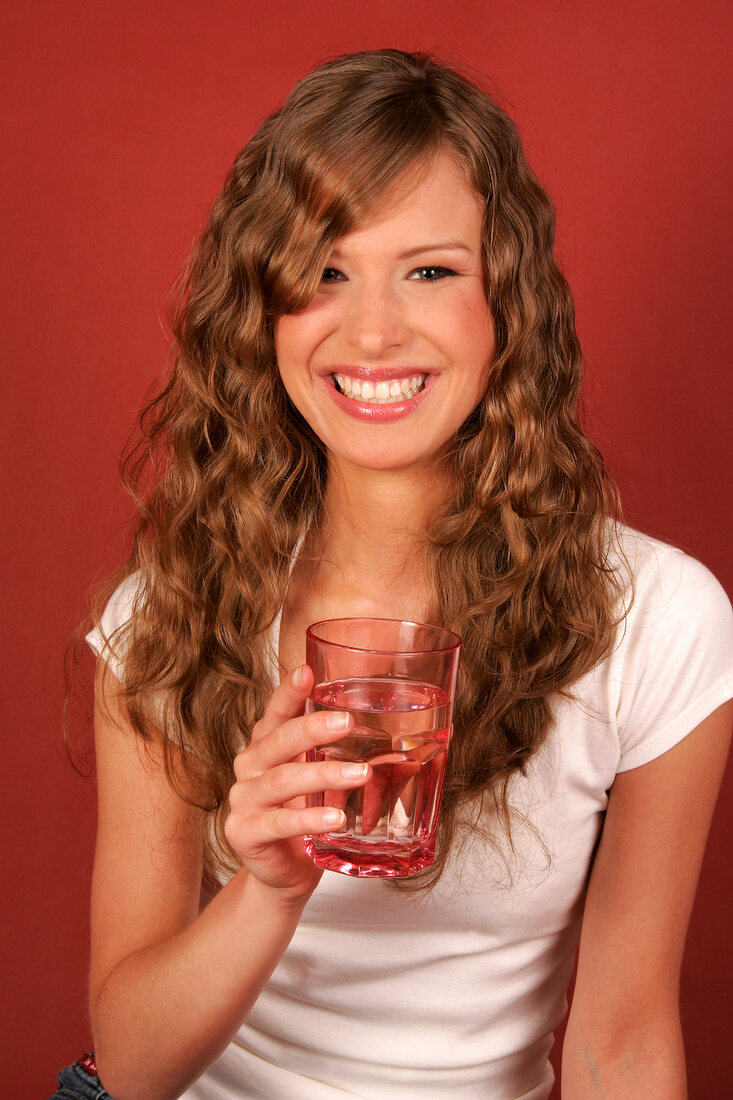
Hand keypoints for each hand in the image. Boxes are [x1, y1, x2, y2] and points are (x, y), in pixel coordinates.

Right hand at [224, 665, 368, 898]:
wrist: (285, 872)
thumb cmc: (305, 815)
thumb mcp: (318, 778)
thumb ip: (334, 752)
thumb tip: (394, 725)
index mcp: (266, 745)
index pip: (275, 712)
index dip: (288, 692)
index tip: (307, 672)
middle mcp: (250, 766)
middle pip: (277, 740)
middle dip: (312, 729)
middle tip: (346, 722)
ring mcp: (244, 800)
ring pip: (282, 780)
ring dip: (323, 775)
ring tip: (360, 774)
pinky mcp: (245, 832)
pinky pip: (279, 822)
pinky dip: (310, 819)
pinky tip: (336, 819)